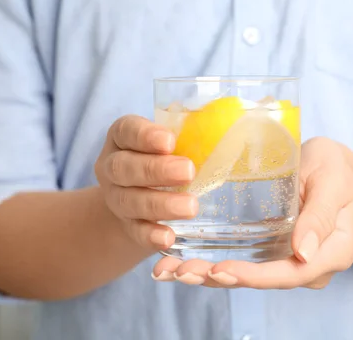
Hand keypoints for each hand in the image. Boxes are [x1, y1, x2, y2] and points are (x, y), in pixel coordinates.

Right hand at [94, 115, 196, 254]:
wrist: (139, 199)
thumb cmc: (165, 159)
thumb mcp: (174, 141)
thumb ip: (196, 131)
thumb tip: (238, 115)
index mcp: (124, 138)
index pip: (127, 130)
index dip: (145, 135)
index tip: (169, 141)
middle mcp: (113, 166)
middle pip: (124, 167)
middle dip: (155, 170)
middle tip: (187, 171)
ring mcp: (116, 197)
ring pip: (129, 201)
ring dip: (160, 204)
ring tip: (190, 206)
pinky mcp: (127, 225)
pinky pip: (135, 231)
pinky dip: (150, 235)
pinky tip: (168, 237)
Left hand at [152, 137, 352, 288]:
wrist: (330, 167)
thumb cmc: (334, 169)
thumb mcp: (332, 181)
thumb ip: (321, 214)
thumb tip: (302, 253)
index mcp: (332, 251)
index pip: (292, 273)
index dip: (255, 276)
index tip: (219, 269)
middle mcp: (308, 264)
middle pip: (263, 280)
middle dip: (219, 278)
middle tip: (180, 272)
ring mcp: (286, 260)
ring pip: (246, 275)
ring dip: (205, 276)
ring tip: (167, 270)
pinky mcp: (268, 251)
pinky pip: (240, 262)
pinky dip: (207, 263)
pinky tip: (175, 262)